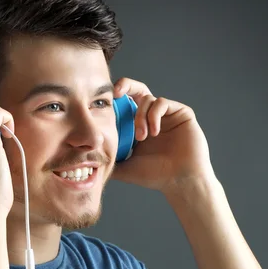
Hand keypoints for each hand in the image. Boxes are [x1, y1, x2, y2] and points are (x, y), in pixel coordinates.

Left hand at [111, 77, 214, 192]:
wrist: (179, 182)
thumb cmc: (156, 176)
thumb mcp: (124, 167)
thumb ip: (108, 160)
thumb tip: (86, 161)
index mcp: (139, 125)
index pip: (124, 104)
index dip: (114, 100)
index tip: (103, 103)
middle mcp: (152, 116)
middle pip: (137, 90)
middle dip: (125, 86)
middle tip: (114, 93)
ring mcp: (167, 114)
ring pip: (147, 98)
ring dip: (140, 116)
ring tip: (142, 136)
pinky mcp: (181, 112)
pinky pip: (162, 103)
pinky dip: (154, 115)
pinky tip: (154, 132)